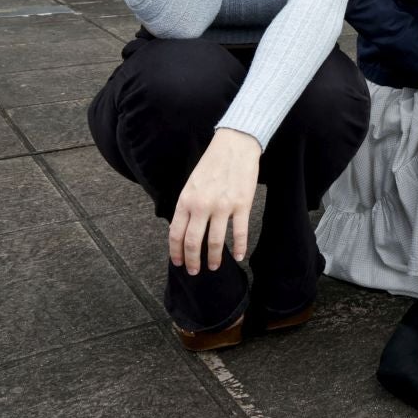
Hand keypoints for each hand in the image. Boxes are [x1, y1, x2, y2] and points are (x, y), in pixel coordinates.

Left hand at [169, 129, 260, 273]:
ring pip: (215, 241)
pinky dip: (240, 248)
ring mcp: (223, 206)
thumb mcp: (191, 184)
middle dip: (192, 260)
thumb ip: (187, 207)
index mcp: (186, 200)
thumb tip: (183, 230)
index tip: (178, 263)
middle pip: (193, 241)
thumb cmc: (212, 164)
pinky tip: (239, 256)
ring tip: (214, 267)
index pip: (176, 233)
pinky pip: (239, 233)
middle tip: (194, 271)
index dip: (176, 252)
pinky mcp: (242, 205)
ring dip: (214, 258)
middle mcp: (202, 205)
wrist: (235, 146)